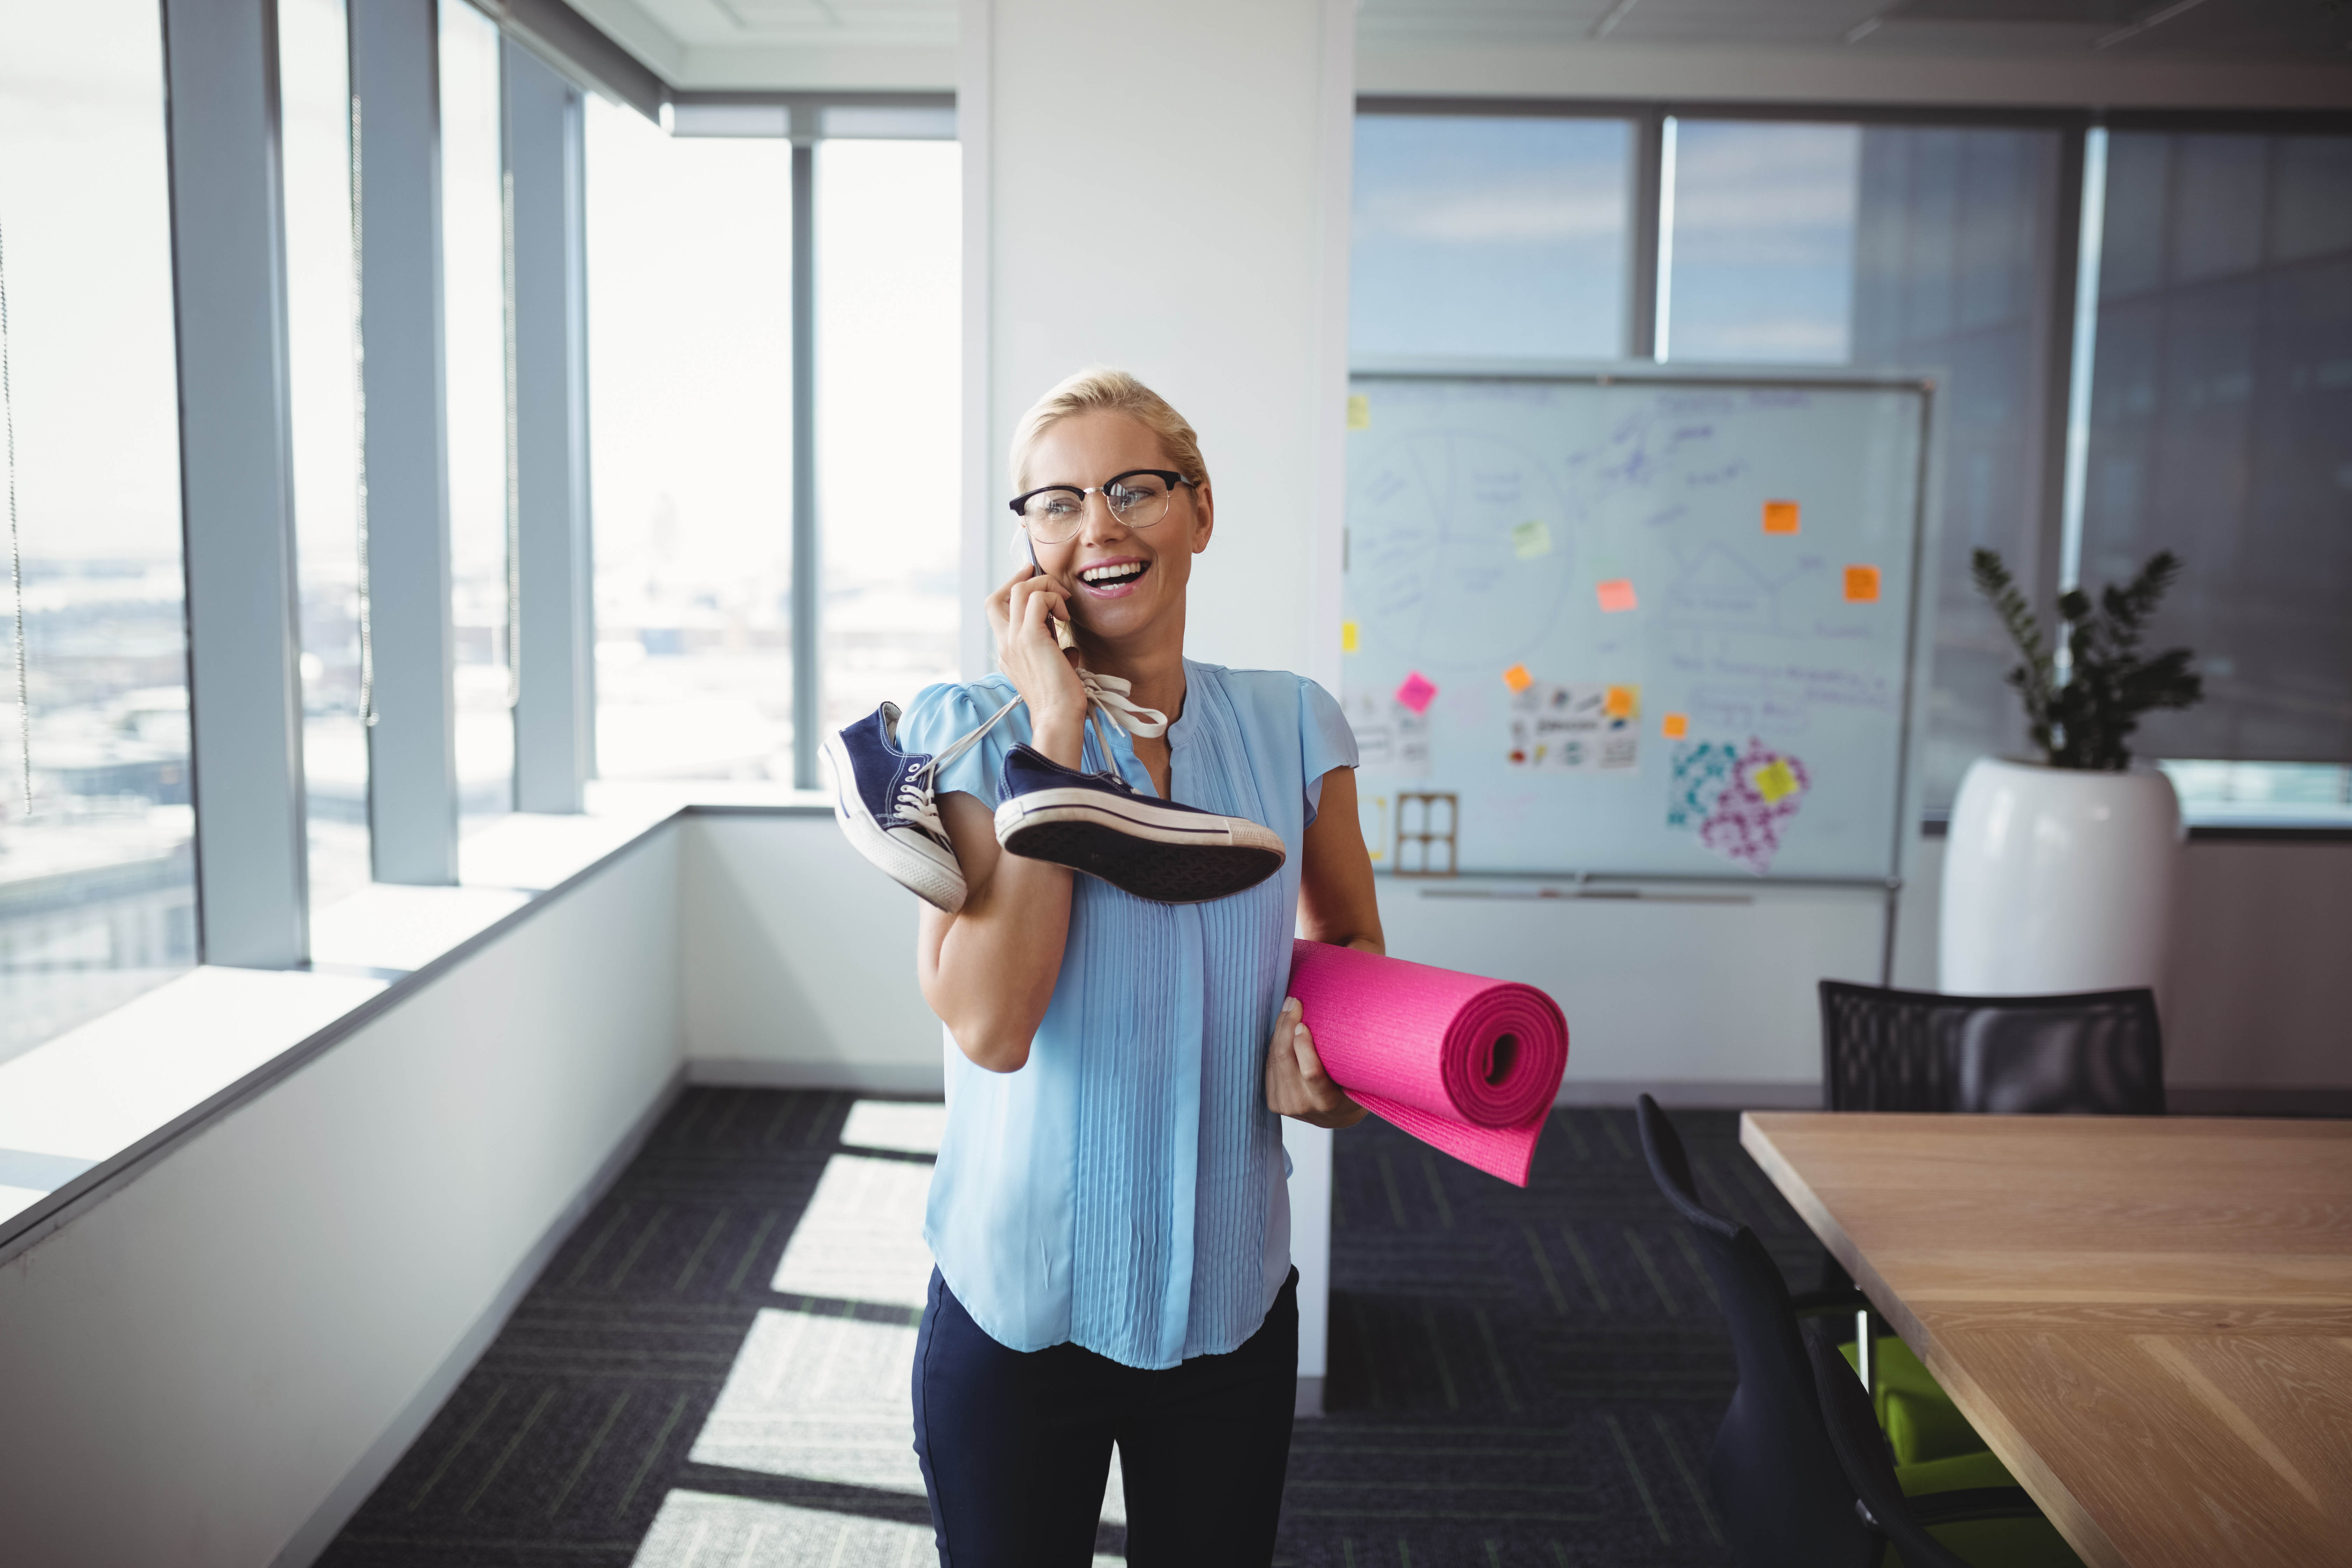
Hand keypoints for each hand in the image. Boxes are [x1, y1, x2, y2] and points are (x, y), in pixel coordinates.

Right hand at [986, 565, 1087, 760]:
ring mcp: (1013, 639)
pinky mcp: (1029, 637)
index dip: (1012, 589)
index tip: (1034, 579)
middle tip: (1049, 580)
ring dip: (1045, 588)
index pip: (997, 610)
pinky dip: (1054, 600)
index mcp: (1007, 651)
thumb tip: (1068, 648)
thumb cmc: (1061, 699)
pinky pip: (1038, 600)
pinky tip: (1066, 617)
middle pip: (999, 595)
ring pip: (1019, 591)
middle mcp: (1004, 643)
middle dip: (1024, 579)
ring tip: (1063, 603)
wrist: (1058, 717)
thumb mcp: (1054, 669)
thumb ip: (1054, 653)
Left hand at [1265, 997, 1365, 1128]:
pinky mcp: (1272, 1100)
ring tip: (1289, 1008)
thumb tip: (1343, 1020)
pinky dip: (1275, 1043)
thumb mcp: (1355, 1079)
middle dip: (1287, 1026)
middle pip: (1285, 1058)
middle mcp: (1301, 1105)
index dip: (1303, 1045)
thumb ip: (1347, 1060)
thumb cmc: (1351, 1090)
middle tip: (1294, 1002)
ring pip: (1274, 1058)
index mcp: (1326, 1102)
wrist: (1335, 1118)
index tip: (1304, 1022)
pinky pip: (1269, 1064)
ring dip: (1279, 1030)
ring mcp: (1284, 1104)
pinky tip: (1283, 1027)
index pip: (1310, 1072)